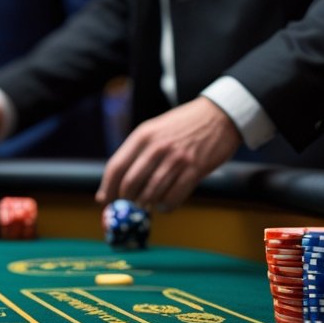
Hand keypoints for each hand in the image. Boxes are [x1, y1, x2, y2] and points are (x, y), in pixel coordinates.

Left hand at [98, 97, 240, 209]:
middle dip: (125, 199)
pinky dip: (166, 206)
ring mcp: (176, 158)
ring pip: (152, 192)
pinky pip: (175, 195)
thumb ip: (138, 151)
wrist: (218, 115)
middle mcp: (156, 147)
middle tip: (126, 207)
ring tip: (145, 206)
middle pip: (131, 182)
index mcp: (142, 136)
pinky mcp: (195, 169)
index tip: (104, 200)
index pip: (117, 166)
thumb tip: (119, 180)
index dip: (107, 187)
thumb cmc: (183, 125)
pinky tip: (164, 206)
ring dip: (146, 204)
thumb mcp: (155, 130)